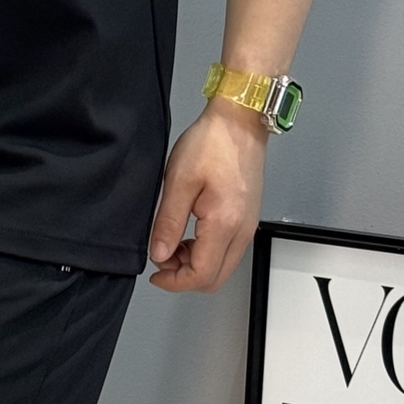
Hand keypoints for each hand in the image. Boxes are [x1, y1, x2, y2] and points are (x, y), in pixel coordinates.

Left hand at [147, 99, 266, 291]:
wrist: (239, 122)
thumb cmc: (211, 144)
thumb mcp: (179, 181)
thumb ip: (169, 223)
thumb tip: (159, 254)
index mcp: (224, 224)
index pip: (201, 275)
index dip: (174, 281)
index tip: (155, 271)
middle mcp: (242, 231)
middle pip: (215, 278)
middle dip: (184, 276)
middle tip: (162, 256)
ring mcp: (247, 226)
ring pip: (222, 266)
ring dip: (195, 263)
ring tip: (173, 240)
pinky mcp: (247, 218)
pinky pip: (227, 250)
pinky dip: (206, 251)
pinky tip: (189, 233)